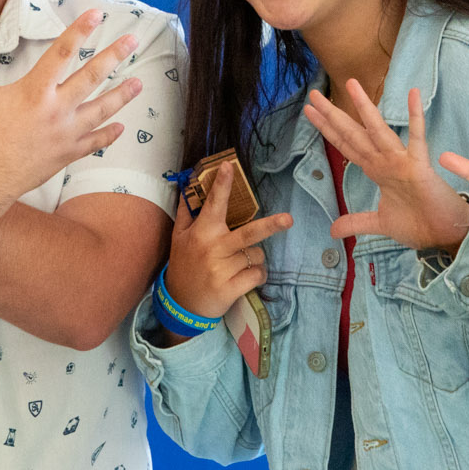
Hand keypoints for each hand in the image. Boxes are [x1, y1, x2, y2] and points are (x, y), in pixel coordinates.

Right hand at [0, 12, 142, 207]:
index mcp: (33, 91)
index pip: (61, 53)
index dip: (79, 31)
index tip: (97, 15)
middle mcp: (55, 110)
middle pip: (91, 77)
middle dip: (114, 57)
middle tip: (133, 41)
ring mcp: (64, 134)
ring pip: (101, 110)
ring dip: (121, 95)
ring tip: (139, 82)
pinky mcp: (66, 154)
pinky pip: (93, 143)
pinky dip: (108, 134)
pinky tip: (121, 127)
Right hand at [161, 161, 292, 320]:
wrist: (181, 303)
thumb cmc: (183, 265)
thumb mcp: (179, 238)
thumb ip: (186, 213)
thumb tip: (188, 186)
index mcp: (202, 232)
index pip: (214, 204)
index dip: (222, 184)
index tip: (229, 166)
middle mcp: (213, 248)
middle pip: (249, 233)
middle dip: (271, 225)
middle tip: (289, 219)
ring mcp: (222, 270)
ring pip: (257, 256)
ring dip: (256, 258)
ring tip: (240, 264)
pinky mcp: (230, 288)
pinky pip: (257, 275)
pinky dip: (258, 275)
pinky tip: (245, 278)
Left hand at [304, 82, 468, 252]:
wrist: (444, 236)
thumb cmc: (418, 223)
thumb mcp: (380, 224)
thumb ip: (356, 222)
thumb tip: (333, 230)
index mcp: (377, 170)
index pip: (346, 145)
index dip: (327, 129)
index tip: (310, 112)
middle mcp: (385, 161)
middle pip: (354, 134)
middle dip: (333, 115)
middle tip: (313, 94)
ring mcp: (402, 161)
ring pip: (378, 130)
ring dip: (364, 107)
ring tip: (351, 84)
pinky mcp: (420, 166)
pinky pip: (417, 138)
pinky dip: (415, 117)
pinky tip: (412, 94)